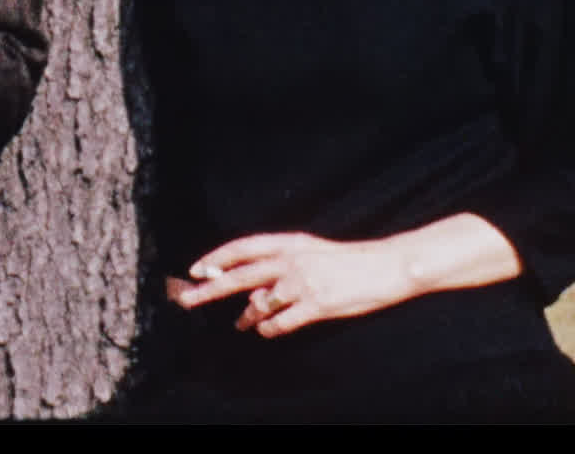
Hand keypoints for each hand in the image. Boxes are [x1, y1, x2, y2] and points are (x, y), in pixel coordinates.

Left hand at [170, 232, 407, 337]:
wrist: (386, 266)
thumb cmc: (349, 261)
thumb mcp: (312, 253)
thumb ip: (281, 268)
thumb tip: (253, 293)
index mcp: (290, 243)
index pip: (243, 247)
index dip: (217, 257)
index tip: (196, 268)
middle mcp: (291, 260)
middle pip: (241, 275)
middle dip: (211, 288)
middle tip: (188, 299)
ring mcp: (303, 283)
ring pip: (260, 303)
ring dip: (246, 315)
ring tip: (240, 324)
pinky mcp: (317, 305)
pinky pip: (282, 322)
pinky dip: (270, 328)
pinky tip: (266, 330)